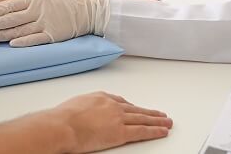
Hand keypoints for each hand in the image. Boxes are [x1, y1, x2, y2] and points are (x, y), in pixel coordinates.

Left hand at [0, 0, 109, 46]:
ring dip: (3, 34)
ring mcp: (45, 24)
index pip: (12, 5)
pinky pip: (34, 40)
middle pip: (12, 19)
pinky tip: (11, 44)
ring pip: (20, 30)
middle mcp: (39, 12)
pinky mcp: (52, 36)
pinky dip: (22, 42)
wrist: (89, 11)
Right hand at [49, 92, 171, 152]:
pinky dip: (155, 131)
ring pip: (142, 119)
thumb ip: (85, 107)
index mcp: (101, 97)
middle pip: (136, 109)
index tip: (137, 109)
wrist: (63, 125)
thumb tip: (84, 113)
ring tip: (167, 122)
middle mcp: (112, 105)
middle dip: (149, 112)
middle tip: (161, 114)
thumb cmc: (62, 118)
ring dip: (157, 120)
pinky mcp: (121, 132)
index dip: (131, 107)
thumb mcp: (74, 104)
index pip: (121, 102)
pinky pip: (142, 131)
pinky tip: (163, 131)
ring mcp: (118, 118)